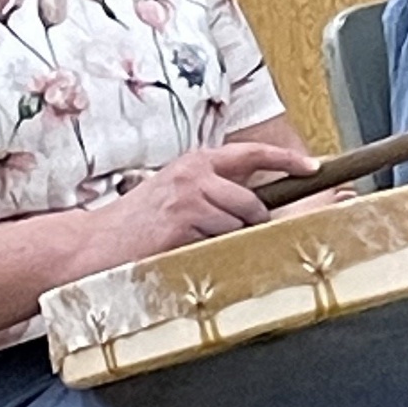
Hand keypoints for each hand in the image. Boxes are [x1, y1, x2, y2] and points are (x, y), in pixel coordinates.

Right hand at [88, 145, 318, 263]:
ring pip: (236, 226)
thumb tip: (254, 203)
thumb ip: (211, 190)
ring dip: (225, 241)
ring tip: (193, 245)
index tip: (313, 167)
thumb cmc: (137, 223)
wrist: (94, 244)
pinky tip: (182, 253)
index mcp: (196, 162)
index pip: (252, 153)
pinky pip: (216, 244)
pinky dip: (207, 253)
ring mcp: (188, 199)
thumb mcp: (176, 192)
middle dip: (251, 224)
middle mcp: (194, 174)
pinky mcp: (182, 225)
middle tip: (229, 237)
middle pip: (251, 202)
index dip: (286, 159)